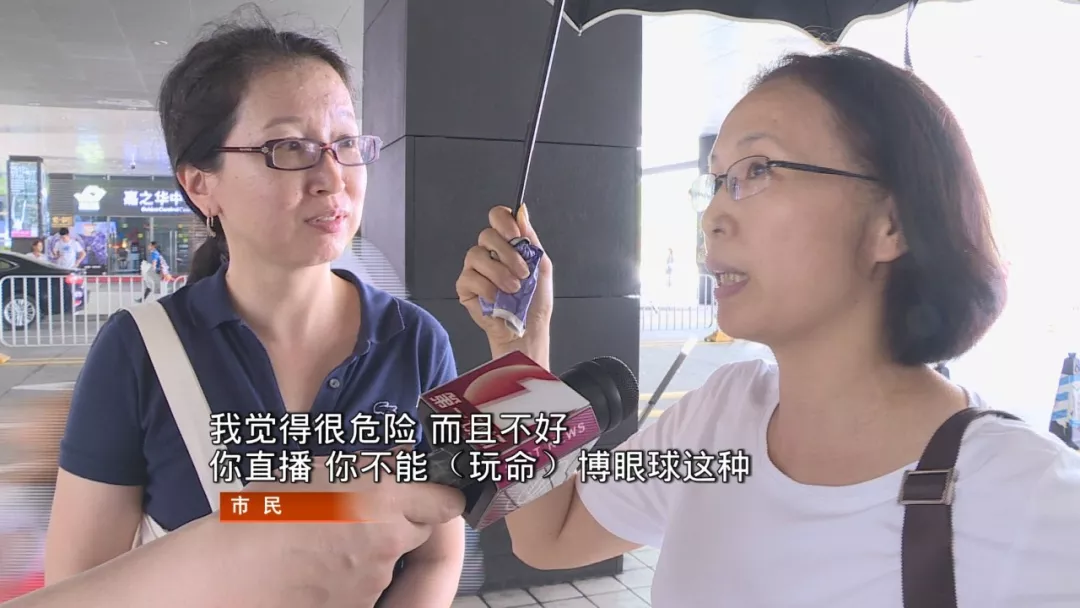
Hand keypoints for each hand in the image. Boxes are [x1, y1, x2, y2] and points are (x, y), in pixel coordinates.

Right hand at [243, 457, 464, 606]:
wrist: (232, 569)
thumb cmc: (269, 510)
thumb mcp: (323, 468)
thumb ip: (373, 465)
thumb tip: (404, 457)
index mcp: (385, 494)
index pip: (448, 499)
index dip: (437, 495)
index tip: (425, 491)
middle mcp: (390, 535)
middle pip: (424, 528)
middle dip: (408, 519)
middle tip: (374, 512)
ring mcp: (376, 574)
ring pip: (396, 556)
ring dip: (379, 547)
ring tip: (335, 539)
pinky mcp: (360, 603)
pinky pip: (371, 583)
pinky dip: (357, 573)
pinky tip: (325, 564)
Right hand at [456, 204, 552, 361]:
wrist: (528, 329)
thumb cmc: (535, 301)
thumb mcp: (541, 265)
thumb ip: (530, 238)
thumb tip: (522, 211)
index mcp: (507, 245)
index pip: (497, 217)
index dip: (504, 222)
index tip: (516, 236)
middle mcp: (489, 253)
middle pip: (486, 234)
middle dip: (507, 254)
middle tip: (522, 273)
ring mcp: (475, 269)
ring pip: (476, 254)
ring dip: (498, 272)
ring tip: (513, 289)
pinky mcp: (465, 287)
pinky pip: (469, 277)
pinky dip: (486, 287)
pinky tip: (497, 298)